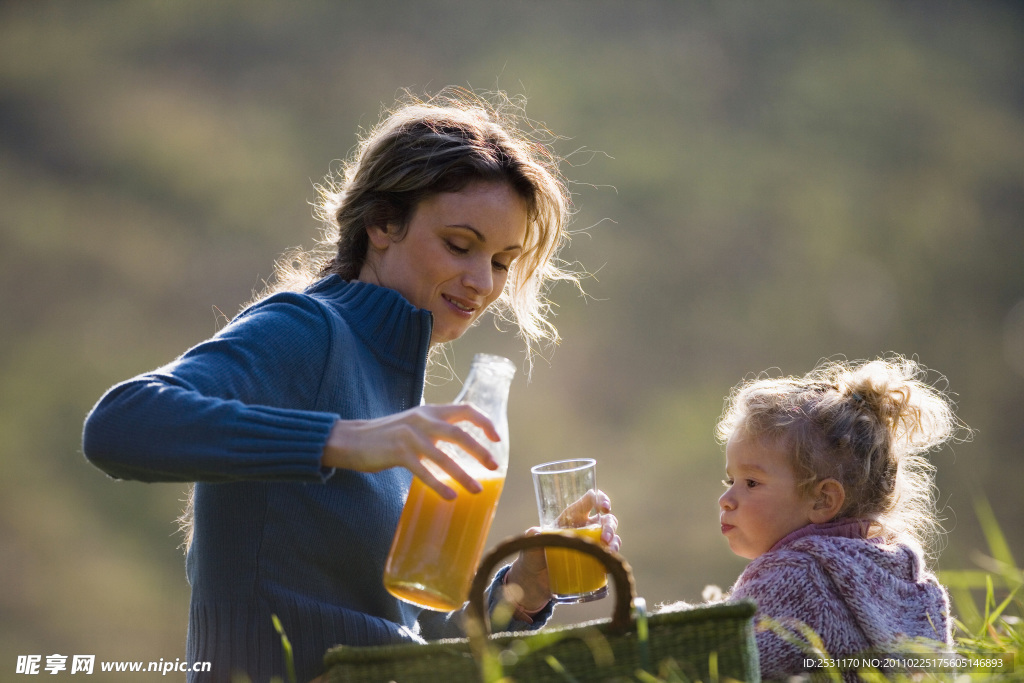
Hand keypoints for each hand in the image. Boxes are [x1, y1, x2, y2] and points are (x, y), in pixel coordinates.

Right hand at [321, 404, 499, 498]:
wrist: (353, 439)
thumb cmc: (386, 434)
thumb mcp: (414, 422)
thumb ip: (434, 427)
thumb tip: (461, 442)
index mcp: (430, 411)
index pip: (465, 409)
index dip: (484, 422)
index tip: (496, 437)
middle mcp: (423, 420)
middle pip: (460, 434)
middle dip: (480, 451)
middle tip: (494, 467)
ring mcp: (411, 436)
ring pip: (444, 457)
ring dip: (463, 475)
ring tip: (476, 490)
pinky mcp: (399, 453)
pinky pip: (424, 471)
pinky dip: (439, 485)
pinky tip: (450, 496)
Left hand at [504, 489, 620, 621]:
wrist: (535, 580)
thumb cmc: (533, 554)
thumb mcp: (531, 543)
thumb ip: (532, 536)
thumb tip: (536, 532)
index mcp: (572, 515)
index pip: (592, 499)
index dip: (601, 499)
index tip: (605, 508)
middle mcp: (586, 527)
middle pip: (607, 519)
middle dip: (610, 526)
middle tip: (606, 539)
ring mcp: (592, 544)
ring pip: (612, 537)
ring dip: (615, 543)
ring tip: (609, 551)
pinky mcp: (594, 561)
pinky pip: (609, 557)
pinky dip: (611, 560)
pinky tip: (607, 567)